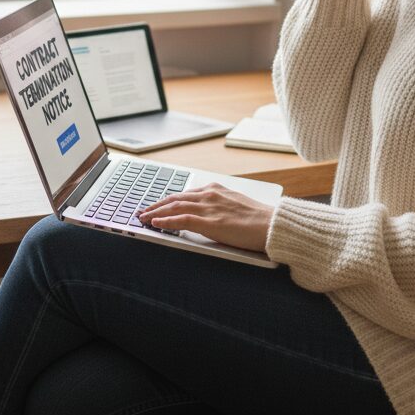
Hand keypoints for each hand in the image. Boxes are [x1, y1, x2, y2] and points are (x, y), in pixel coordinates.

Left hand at [135, 183, 273, 251]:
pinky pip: (181, 219)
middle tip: (143, 211)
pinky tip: (155, 224)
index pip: (185, 194)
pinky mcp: (209, 222)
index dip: (168, 200)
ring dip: (156, 212)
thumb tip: (210, 215)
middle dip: (157, 205)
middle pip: (175, 198)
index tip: (158, 204)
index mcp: (216, 190)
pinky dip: (165, 221)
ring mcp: (209, 207)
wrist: (272, 224)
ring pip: (174, 207)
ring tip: (143, 218)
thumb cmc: (259, 219)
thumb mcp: (236, 206)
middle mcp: (210, 194)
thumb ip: (220, 207)